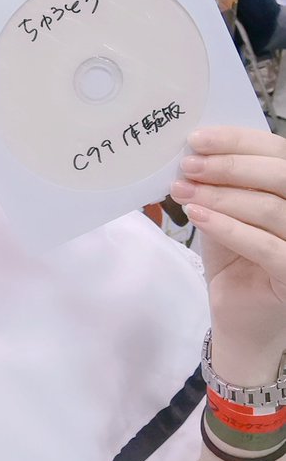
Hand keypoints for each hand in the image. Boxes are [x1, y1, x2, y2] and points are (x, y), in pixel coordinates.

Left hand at [170, 127, 285, 369]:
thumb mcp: (226, 215)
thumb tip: (193, 152)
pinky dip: (228, 227)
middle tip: (188, 166)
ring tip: (183, 192)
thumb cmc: (236, 263)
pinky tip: (197, 216)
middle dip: (227, 166)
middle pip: (278, 175)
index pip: (277, 152)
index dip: (237, 141)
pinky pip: (264, 246)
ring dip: (220, 196)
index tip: (197, 139)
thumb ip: (220, 185)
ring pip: (269, 208)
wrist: (240, 321)